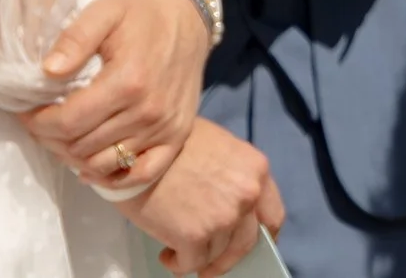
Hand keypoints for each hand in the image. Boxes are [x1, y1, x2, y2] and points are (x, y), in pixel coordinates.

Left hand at [21, 0, 213, 193]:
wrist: (190, 15)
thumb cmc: (142, 12)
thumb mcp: (104, 11)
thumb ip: (75, 39)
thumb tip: (46, 72)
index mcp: (128, 80)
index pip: (69, 121)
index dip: (38, 122)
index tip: (25, 112)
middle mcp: (148, 111)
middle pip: (82, 146)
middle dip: (51, 138)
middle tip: (41, 122)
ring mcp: (164, 128)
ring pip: (104, 163)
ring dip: (75, 157)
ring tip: (63, 137)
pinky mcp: (178, 136)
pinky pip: (142, 173)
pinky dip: (113, 178)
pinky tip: (92, 167)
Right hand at [121, 119, 283, 277]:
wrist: (133, 148)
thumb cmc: (169, 143)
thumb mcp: (217, 147)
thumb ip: (234, 177)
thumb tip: (233, 208)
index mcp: (256, 170)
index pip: (272, 215)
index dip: (260, 235)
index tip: (247, 244)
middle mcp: (247, 194)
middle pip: (247, 242)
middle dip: (228, 256)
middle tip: (210, 261)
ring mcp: (223, 217)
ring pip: (218, 254)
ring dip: (200, 256)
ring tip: (177, 248)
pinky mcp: (195, 236)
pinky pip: (192, 263)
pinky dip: (179, 263)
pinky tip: (167, 253)